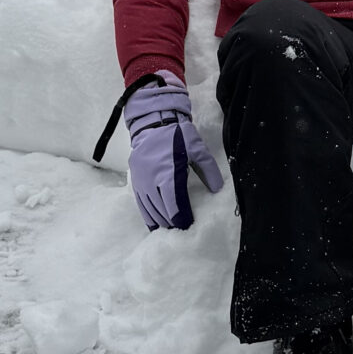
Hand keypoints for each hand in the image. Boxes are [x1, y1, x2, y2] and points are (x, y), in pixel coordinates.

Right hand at [122, 75, 223, 230]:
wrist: (153, 121)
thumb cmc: (178, 135)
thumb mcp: (197, 149)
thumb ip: (208, 170)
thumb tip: (217, 189)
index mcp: (169, 174)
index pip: (176, 206)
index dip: (183, 219)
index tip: (189, 227)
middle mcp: (152, 181)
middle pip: (163, 211)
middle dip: (173, 223)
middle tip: (182, 233)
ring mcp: (142, 181)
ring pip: (150, 210)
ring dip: (160, 222)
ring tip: (170, 231)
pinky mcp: (135, 180)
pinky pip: (141, 204)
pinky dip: (148, 215)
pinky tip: (154, 224)